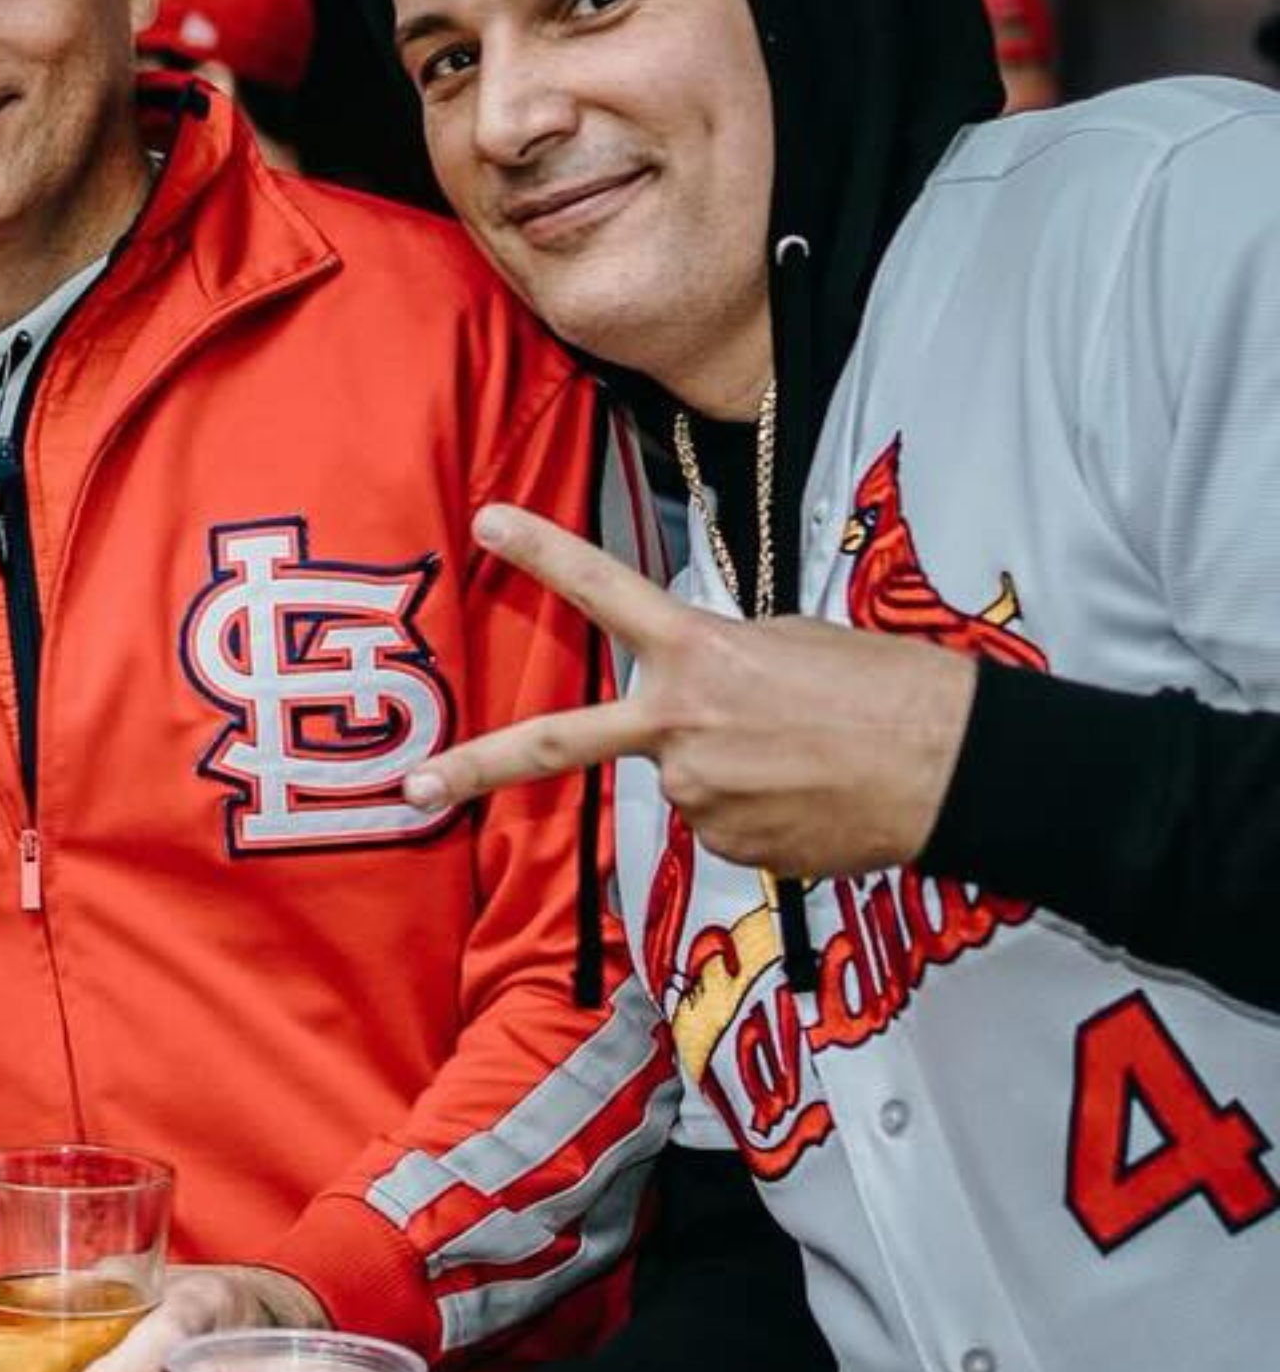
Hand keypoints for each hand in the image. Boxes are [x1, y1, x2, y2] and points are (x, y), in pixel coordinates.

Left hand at [404, 505, 978, 878]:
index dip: (543, 554)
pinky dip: (759, 813)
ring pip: (685, 782)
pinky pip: (725, 825)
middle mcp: (680, 725)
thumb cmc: (892, 689)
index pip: (607, 589)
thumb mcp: (795, 640)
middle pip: (559, 746)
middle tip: (412, 788)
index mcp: (700, 652)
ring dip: (728, 773)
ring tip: (807, 760)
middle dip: (476, 768)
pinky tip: (813, 798)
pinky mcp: (728, 848)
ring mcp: (698, 794)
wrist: (959, 769)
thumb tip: (692, 696)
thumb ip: (718, 658)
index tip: (487, 523)